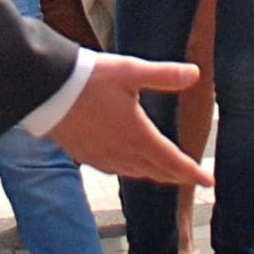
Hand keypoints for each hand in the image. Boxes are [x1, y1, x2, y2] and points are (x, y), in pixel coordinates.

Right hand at [51, 56, 205, 185]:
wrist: (44, 91)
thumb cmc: (88, 79)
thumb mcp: (130, 71)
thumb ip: (164, 75)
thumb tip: (195, 74)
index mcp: (137, 135)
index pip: (172, 160)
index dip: (192, 172)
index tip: (209, 182)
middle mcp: (121, 152)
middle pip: (156, 171)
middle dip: (176, 175)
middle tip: (192, 178)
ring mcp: (101, 157)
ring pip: (135, 173)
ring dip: (154, 174)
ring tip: (165, 173)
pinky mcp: (84, 155)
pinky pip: (115, 170)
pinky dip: (130, 171)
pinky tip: (128, 165)